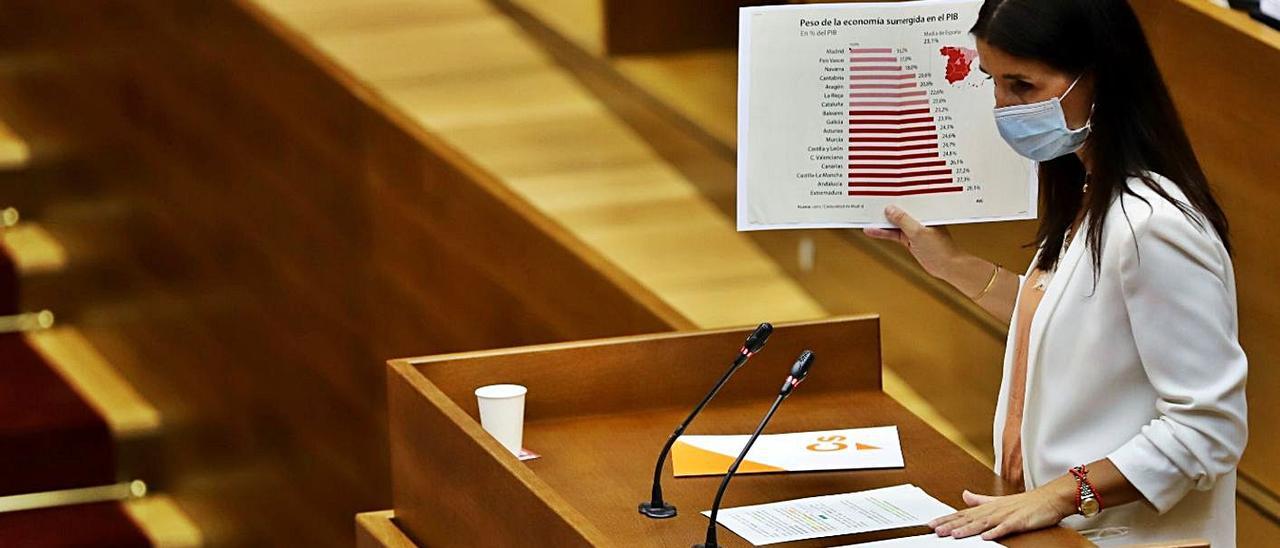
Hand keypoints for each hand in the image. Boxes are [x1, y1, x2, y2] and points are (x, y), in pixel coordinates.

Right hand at [863, 205, 963, 278]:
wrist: (948, 266)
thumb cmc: (940, 248)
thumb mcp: (918, 232)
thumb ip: (903, 220)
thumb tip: (890, 209)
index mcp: (927, 211)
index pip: (909, 200)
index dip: (896, 196)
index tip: (882, 192)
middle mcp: (921, 217)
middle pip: (900, 210)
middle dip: (886, 207)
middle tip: (870, 202)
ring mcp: (915, 229)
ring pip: (895, 222)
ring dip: (882, 221)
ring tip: (866, 217)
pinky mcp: (910, 239)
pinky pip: (894, 234)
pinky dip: (884, 233)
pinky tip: (872, 231)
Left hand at [928, 484, 1076, 540]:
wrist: (1049, 499)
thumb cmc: (1025, 502)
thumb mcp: (998, 500)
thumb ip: (980, 500)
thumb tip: (964, 495)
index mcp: (987, 506)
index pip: (962, 513)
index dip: (947, 519)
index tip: (931, 523)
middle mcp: (993, 510)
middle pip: (968, 518)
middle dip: (951, 524)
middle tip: (935, 530)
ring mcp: (1006, 515)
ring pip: (983, 523)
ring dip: (967, 529)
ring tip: (953, 534)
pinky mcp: (1019, 521)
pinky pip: (1005, 528)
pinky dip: (995, 532)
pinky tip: (985, 537)